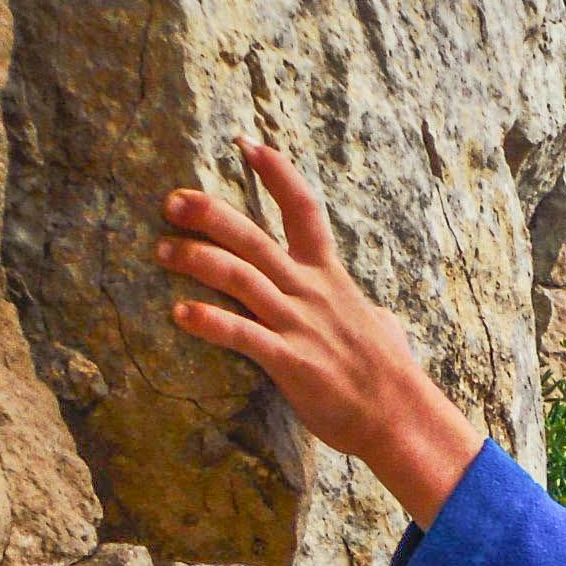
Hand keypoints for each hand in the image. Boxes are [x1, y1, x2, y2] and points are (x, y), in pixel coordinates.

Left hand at [156, 139, 484, 526]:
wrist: (402, 419)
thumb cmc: (393, 379)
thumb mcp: (386, 331)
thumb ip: (371, 315)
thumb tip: (380, 318)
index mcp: (330, 277)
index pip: (304, 210)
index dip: (276, 173)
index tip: (247, 145)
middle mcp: (310, 292)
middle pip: (252, 237)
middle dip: (208, 214)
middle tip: (171, 202)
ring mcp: (298, 325)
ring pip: (239, 277)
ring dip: (195, 260)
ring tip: (162, 251)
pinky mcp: (289, 362)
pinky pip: (242, 335)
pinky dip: (209, 321)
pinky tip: (180, 314)